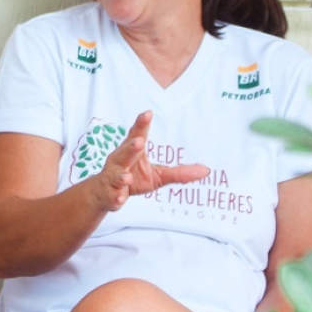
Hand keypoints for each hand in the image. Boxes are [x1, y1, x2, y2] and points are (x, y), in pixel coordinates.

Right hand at [92, 110, 209, 211]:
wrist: (105, 194)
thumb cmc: (133, 178)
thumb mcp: (159, 175)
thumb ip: (179, 173)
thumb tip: (206, 171)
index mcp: (132, 151)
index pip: (136, 135)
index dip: (141, 124)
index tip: (147, 113)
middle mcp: (120, 161)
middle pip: (125, 152)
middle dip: (131, 148)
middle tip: (139, 142)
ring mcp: (113, 177)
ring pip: (117, 175)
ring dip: (122, 176)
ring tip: (127, 177)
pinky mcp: (109, 193)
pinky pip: (113, 194)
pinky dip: (116, 196)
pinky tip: (120, 198)